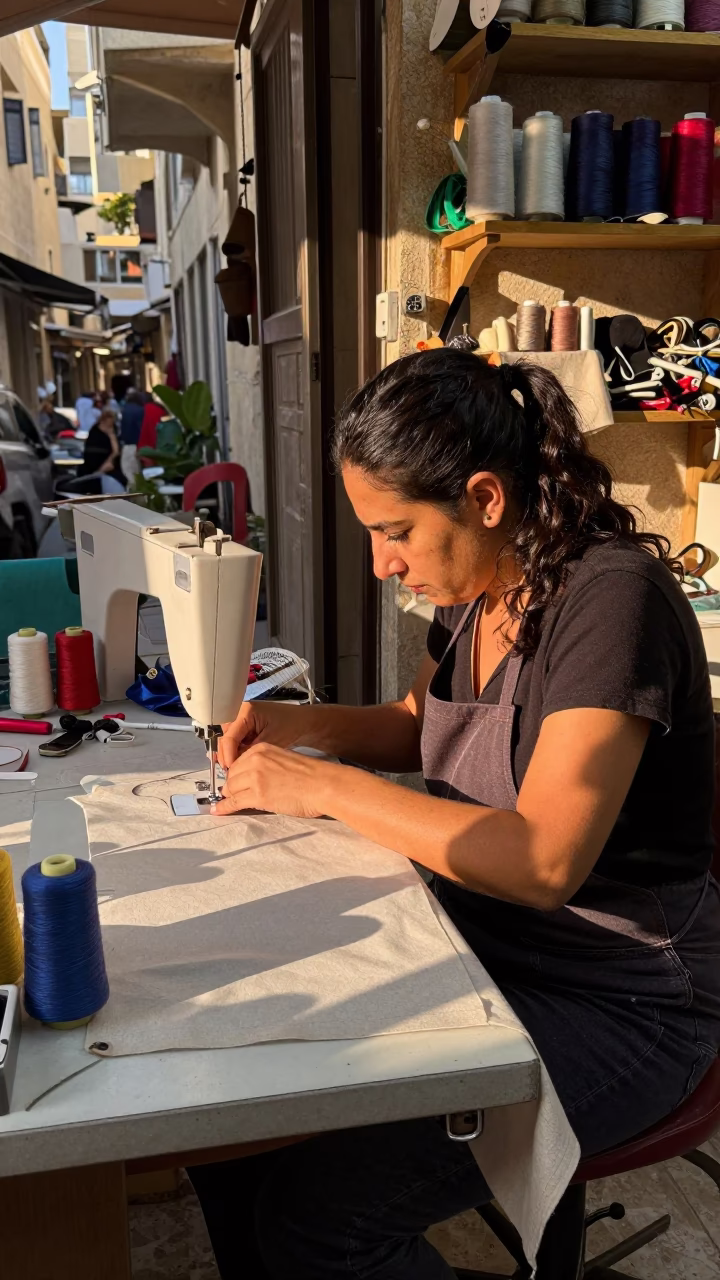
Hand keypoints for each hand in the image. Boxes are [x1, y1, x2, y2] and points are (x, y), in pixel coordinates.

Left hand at [213, 742, 333, 818]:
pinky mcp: (257, 795)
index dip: (235, 774)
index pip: (237, 761)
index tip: (233, 781)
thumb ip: (266, 765)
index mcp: (262, 749)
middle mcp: (255, 760)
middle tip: (233, 794)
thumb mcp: (283, 760)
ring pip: (230, 788)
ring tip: (227, 803)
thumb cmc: (311, 775)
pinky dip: (224, 807)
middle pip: (231, 775)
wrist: (323, 785)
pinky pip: (234, 802)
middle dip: (231, 786)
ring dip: (229, 796)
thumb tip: (253, 779)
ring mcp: (255, 777)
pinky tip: (218, 810)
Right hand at [217, 701, 308, 770]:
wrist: (304, 722)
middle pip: (225, 738)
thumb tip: (235, 766)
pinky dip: (237, 752)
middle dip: (226, 755)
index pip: (229, 736)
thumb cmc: (292, 725)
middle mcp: (240, 713)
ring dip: (230, 755)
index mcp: (246, 711)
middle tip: (230, 773)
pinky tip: (239, 764)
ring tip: (234, 770)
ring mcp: (242, 720)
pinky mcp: (246, 728)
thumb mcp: (271, 740)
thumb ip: (251, 752)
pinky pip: (236, 741)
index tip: (229, 770)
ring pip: (229, 741)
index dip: (228, 755)